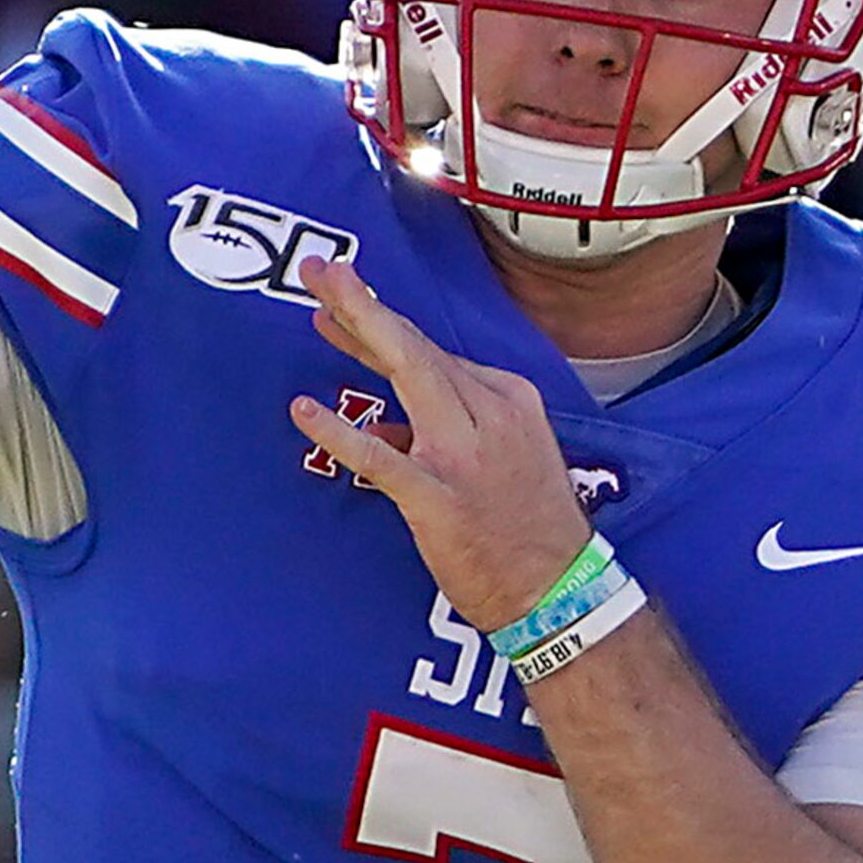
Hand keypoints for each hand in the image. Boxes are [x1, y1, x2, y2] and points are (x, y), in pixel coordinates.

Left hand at [290, 255, 595, 631]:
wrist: (558, 592)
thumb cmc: (527, 528)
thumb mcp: (503, 459)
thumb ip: (444, 431)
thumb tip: (385, 426)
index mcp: (508, 398)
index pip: (431, 351)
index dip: (379, 324)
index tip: (341, 304)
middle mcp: (489, 414)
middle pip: (415, 346)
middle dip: (364, 303)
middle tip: (320, 271)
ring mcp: (463, 453)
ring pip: (406, 374)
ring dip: (359, 330)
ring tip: (317, 304)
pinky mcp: (438, 496)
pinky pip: (379, 457)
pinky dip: (339, 430)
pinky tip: (304, 409)